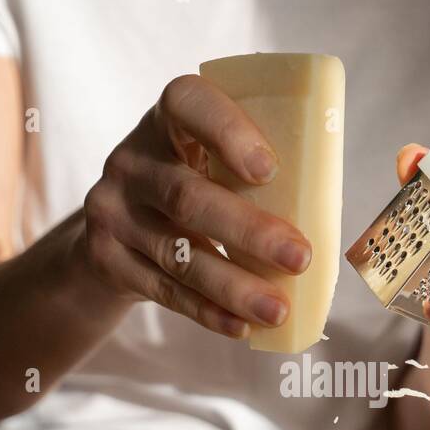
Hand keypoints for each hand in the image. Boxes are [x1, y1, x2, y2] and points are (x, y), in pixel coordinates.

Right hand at [79, 76, 311, 337]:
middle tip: (300, 258)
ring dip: (234, 286)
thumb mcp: (207, 162)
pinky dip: (208, 311)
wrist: (112, 229)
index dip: (227, 132)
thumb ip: (250, 175)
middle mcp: (131, 161)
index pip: (187, 104)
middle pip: (187, 197)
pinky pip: (164, 290)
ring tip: (278, 308)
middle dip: (249, 231)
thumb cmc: (191, 184)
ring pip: (177, 254)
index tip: (269, 168)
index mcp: (165, 121)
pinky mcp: (107, 259)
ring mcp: (112, 211)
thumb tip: (322, 216)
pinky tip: (242, 326)